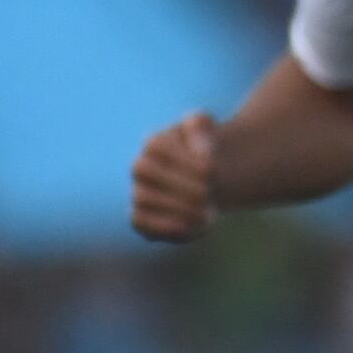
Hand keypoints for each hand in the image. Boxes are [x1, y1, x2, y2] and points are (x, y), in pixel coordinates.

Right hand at [128, 113, 221, 243]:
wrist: (209, 180)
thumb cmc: (205, 151)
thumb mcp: (207, 128)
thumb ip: (201, 125)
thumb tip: (201, 152)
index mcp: (154, 144)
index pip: (158, 147)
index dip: (186, 160)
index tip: (213, 168)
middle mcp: (140, 168)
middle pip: (145, 171)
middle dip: (180, 183)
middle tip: (209, 192)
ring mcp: (139, 193)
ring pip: (142, 199)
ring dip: (176, 208)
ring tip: (207, 213)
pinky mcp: (142, 218)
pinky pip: (140, 223)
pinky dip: (165, 227)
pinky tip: (193, 227)